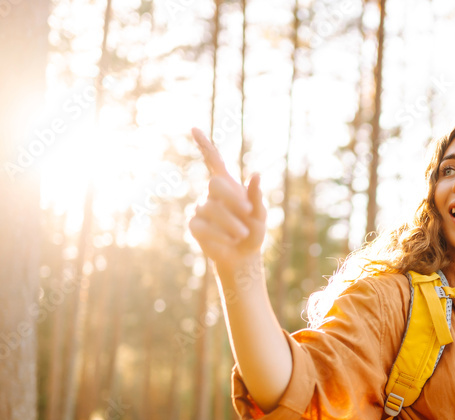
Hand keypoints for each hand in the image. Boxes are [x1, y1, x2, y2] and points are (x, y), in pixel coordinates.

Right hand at [188, 127, 266, 273]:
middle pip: (215, 184)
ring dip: (231, 224)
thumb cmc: (253, 231)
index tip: (194, 128)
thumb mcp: (260, 215)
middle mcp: (211, 194)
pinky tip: (229, 241)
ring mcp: (201, 208)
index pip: (214, 160)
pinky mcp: (195, 225)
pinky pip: (203, 226)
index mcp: (228, 185)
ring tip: (242, 235)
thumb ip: (256, 196)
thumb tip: (256, 174)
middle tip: (249, 213)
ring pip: (210, 209)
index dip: (204, 145)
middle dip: (233, 199)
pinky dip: (220, 235)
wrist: (243, 256)